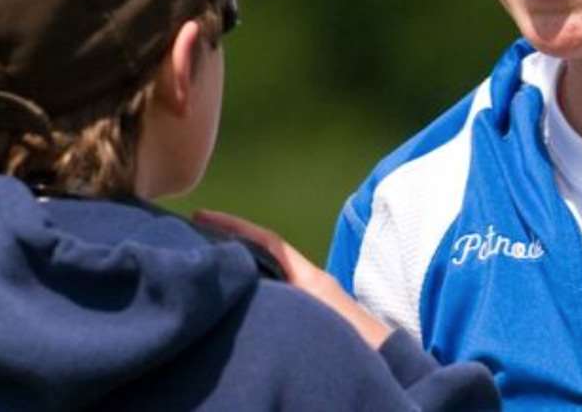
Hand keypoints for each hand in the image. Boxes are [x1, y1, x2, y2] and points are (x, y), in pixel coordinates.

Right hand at [192, 209, 393, 348]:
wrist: (391, 366)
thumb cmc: (362, 341)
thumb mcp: (321, 316)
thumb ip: (293, 297)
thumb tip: (257, 289)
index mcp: (308, 277)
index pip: (268, 241)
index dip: (235, 226)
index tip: (202, 216)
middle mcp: (307, 284)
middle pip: (262, 256)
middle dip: (230, 246)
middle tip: (190, 243)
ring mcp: (308, 302)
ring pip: (265, 278)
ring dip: (239, 272)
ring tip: (203, 272)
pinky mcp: (310, 320)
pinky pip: (272, 299)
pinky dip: (251, 295)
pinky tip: (232, 306)